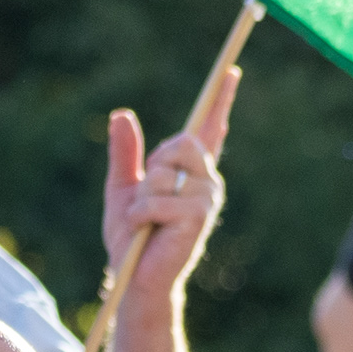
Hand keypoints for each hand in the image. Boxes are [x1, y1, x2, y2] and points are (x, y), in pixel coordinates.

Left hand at [100, 62, 240, 309]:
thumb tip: (122, 113)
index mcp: (190, 173)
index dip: (219, 101)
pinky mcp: (199, 217)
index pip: (208, 130)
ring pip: (167, 171)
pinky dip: (142, 215)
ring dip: (144, 197)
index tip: (230, 72)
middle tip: (147, 200)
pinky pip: (160, 198)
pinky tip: (147, 233)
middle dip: (154, 167)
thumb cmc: (132, 238)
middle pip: (181, 142)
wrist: (133, 278)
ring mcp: (206, 199)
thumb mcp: (122, 188)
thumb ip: (125, 154)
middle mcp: (205, 182)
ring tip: (146, 222)